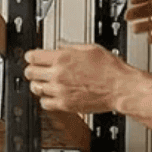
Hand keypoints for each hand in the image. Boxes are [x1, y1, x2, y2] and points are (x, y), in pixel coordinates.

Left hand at [23, 45, 143, 114]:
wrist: (121, 88)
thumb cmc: (111, 69)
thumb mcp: (90, 48)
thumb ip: (70, 47)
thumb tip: (59, 46)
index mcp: (63, 58)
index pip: (32, 56)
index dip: (31, 56)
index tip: (32, 57)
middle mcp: (58, 74)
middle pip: (30, 73)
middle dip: (32, 70)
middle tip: (36, 70)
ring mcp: (60, 90)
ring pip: (35, 88)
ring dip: (38, 84)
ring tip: (44, 83)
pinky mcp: (65, 104)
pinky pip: (44, 103)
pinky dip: (46, 99)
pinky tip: (52, 95)